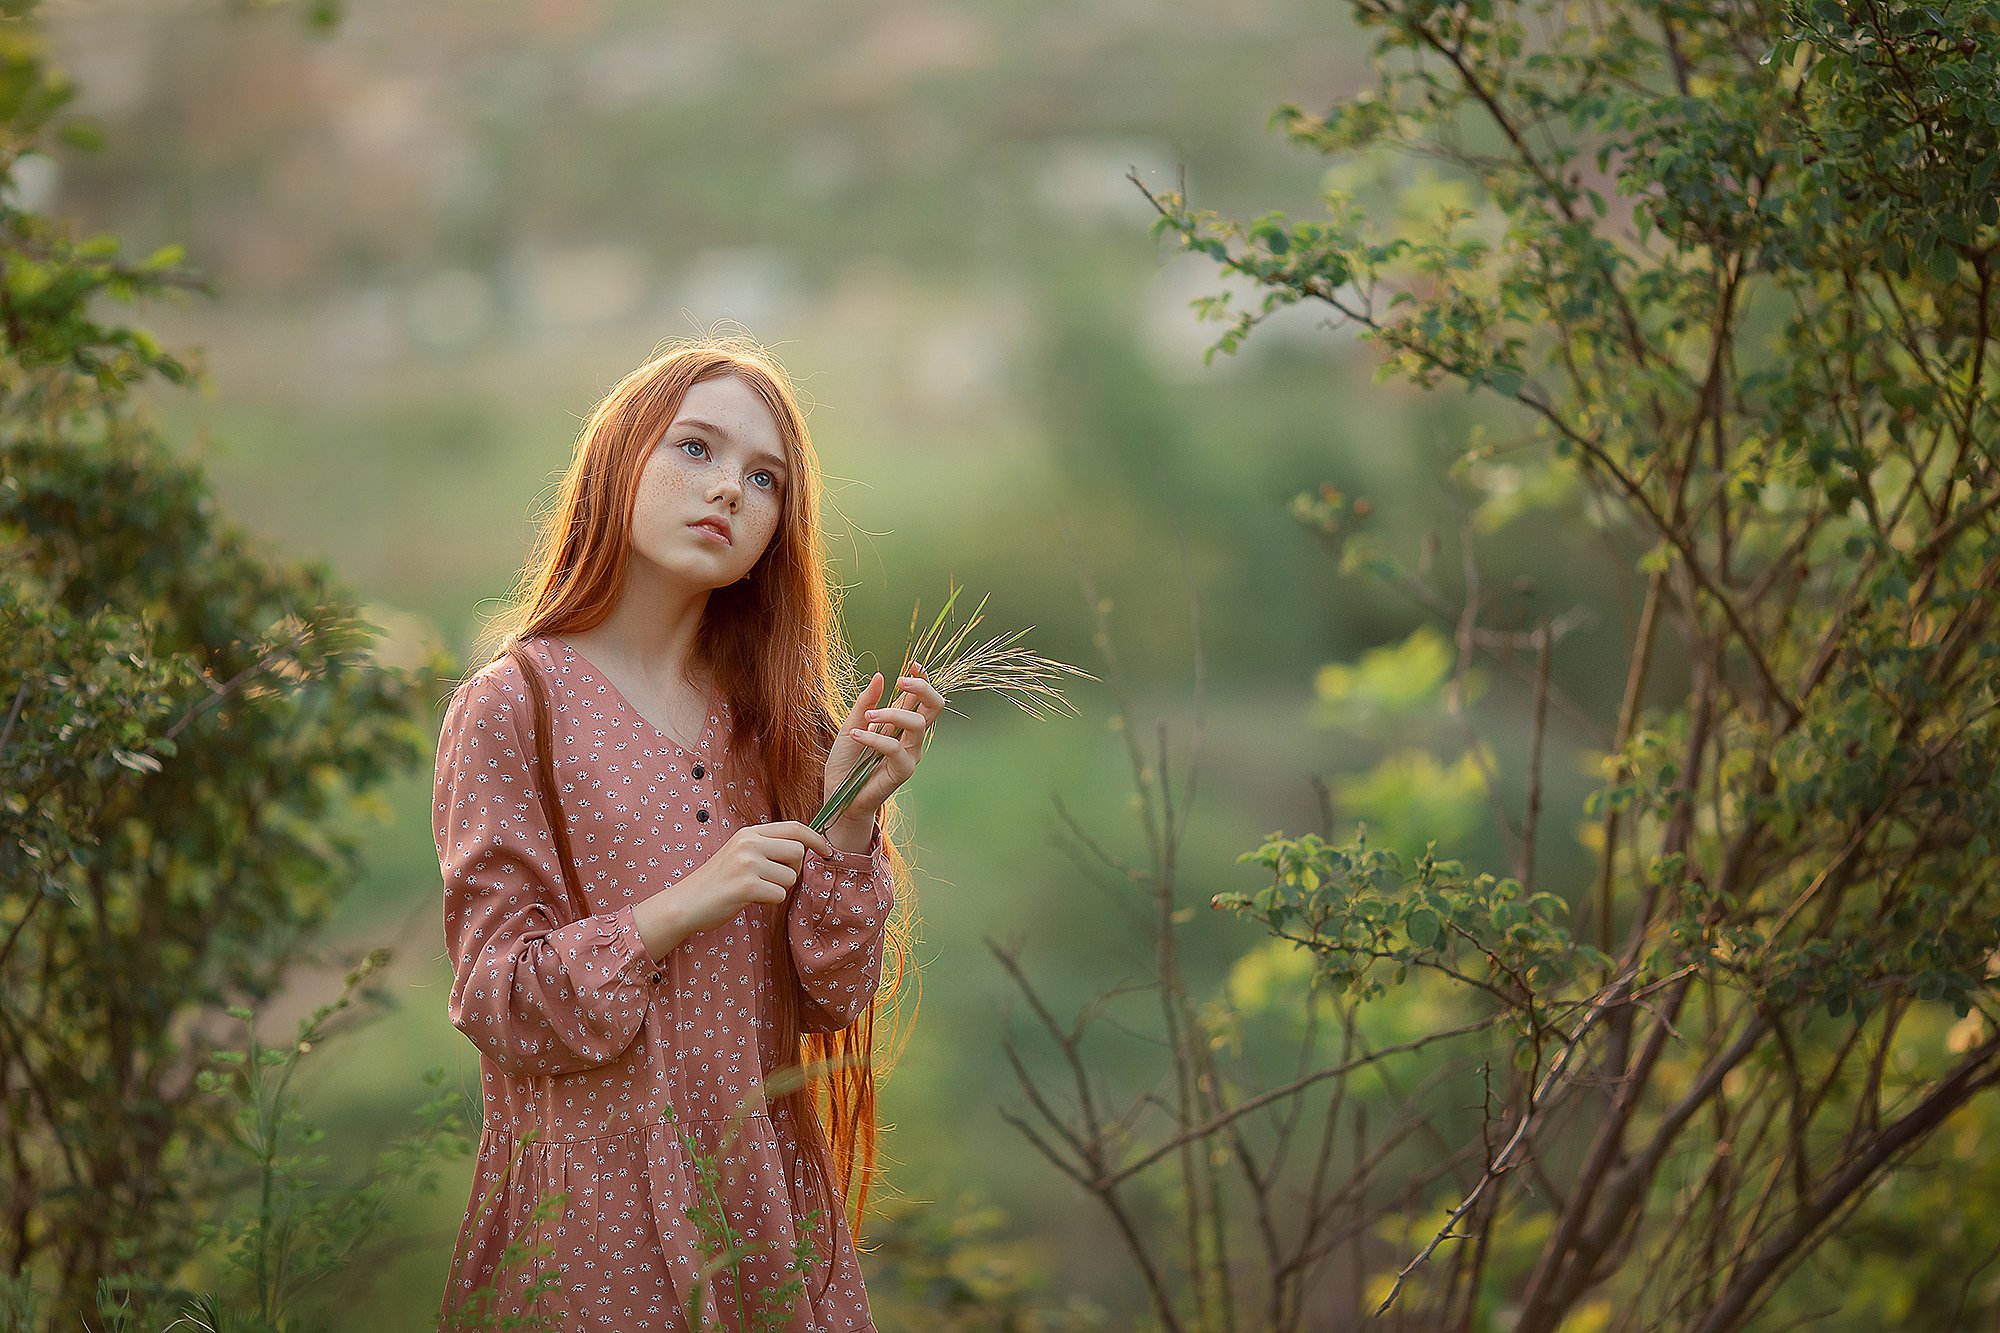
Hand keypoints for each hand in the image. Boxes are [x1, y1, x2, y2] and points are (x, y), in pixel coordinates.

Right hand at [634, 820, 834, 956]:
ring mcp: (747, 862)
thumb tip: (804, 852)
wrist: (686, 903)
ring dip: (778, 889)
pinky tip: (749, 899)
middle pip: (798, 852)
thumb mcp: (740, 854)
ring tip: (754, 891)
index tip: (827, 851)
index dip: (816, 838)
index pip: (794, 827)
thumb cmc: (717, 882)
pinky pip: (779, 894)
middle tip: (772, 880)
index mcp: (749, 833)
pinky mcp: (747, 884)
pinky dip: (769, 901)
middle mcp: (749, 842)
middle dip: (792, 870)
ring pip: (790, 877)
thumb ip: (767, 848)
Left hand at [824, 662, 945, 829]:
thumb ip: (865, 703)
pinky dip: (874, 739)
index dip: (922, 679)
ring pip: (917, 724)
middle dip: (922, 688)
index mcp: (901, 723)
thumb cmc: (845, 762)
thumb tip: (880, 676)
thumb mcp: (850, 726)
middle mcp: (911, 737)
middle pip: (935, 707)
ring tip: (867, 717)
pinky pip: (895, 749)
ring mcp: (910, 754)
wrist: (838, 795)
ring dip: (892, 714)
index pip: (921, 697)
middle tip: (901, 680)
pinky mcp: (903, 771)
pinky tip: (856, 735)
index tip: (913, 663)